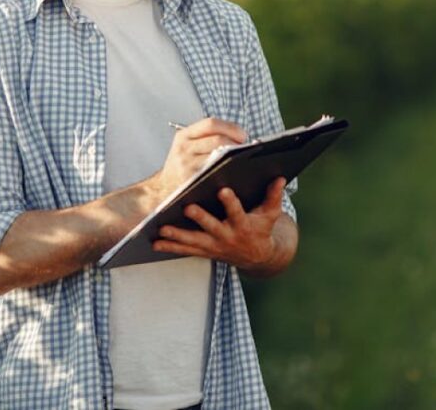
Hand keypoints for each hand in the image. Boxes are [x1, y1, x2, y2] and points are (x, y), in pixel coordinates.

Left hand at [153, 177, 287, 270]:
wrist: (256, 257)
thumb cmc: (261, 229)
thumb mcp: (270, 214)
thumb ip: (273, 196)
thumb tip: (280, 178)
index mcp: (243, 225)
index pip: (237, 212)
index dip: (230, 202)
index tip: (223, 189)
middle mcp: (227, 237)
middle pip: (211, 227)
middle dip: (200, 218)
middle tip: (187, 207)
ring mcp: (214, 246)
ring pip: (194, 241)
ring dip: (177, 236)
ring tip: (161, 228)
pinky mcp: (204, 251)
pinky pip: (185, 250)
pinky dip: (170, 247)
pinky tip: (154, 242)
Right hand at [156, 118, 246, 193]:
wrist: (162, 189)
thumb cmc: (180, 167)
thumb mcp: (185, 146)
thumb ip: (205, 137)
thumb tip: (238, 135)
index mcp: (183, 135)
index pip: (211, 123)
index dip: (231, 127)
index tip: (242, 135)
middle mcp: (183, 148)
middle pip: (217, 139)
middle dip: (235, 143)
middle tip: (243, 149)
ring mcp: (187, 164)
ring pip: (218, 155)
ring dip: (234, 156)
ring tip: (240, 158)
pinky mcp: (191, 179)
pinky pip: (215, 171)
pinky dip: (227, 169)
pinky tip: (233, 171)